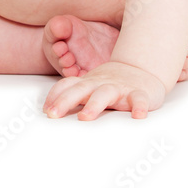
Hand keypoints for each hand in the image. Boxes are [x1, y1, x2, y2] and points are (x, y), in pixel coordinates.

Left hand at [43, 61, 165, 119]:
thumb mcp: (89, 85)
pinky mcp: (139, 93)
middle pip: (82, 89)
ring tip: (85, 117)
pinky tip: (138, 116)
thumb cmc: (109, 83)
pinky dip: (139, 106)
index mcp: (88, 82)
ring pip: (106, 93)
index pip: (68, 85)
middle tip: (53, 115)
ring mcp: (121, 87)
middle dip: (66, 100)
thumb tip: (46, 110)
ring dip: (95, 104)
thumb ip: (71, 94)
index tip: (45, 111)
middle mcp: (102, 83)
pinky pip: (139, 99)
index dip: (55, 96)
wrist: (142, 69)